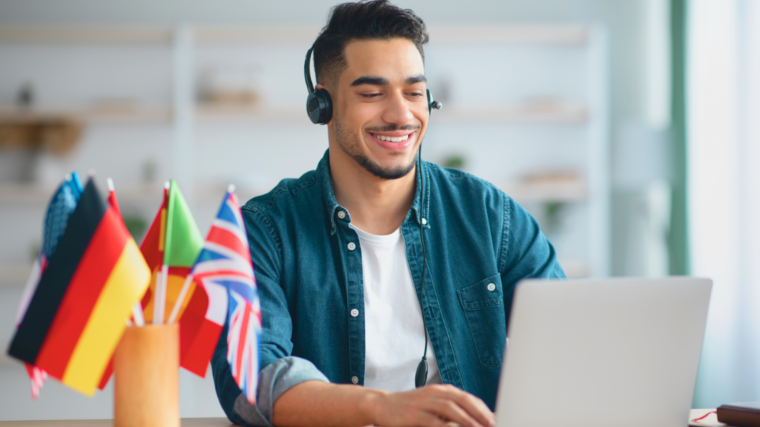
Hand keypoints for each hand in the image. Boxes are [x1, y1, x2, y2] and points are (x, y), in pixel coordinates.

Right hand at [369, 384, 494, 426]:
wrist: (381, 405)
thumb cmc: (409, 408)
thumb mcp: (431, 405)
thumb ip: (449, 411)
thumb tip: (471, 419)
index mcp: (441, 390)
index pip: (467, 397)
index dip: (482, 408)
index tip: (494, 418)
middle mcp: (434, 393)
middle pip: (462, 400)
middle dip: (479, 412)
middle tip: (492, 423)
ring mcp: (423, 402)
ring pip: (449, 408)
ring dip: (466, 419)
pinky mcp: (413, 414)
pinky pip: (432, 420)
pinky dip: (445, 426)